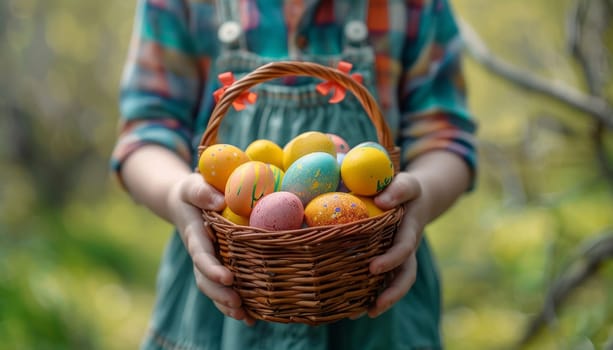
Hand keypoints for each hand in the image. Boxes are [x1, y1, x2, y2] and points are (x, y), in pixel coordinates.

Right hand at [167, 173, 255, 325]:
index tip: (227, 278)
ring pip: (213, 288)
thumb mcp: (193, 185)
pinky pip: (223, 288)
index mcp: (194, 235)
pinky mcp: (218, 265)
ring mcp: (208, 262)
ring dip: (226, 304)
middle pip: (205, 279)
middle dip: (220, 294)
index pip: (201, 255)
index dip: (212, 268)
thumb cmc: (192, 191)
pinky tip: (252, 318)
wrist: (184, 202)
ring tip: (245, 317)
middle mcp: (200, 253)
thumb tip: (220, 201)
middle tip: (238, 304)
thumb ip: (202, 191)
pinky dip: (235, 304)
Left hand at [367, 172, 427, 317]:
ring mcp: (401, 258)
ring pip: (397, 284)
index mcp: (409, 229)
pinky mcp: (391, 263)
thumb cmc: (402, 189)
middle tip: (374, 306)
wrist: (416, 199)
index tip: (373, 268)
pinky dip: (372, 296)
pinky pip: (385, 282)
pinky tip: (353, 309)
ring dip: (384, 300)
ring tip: (364, 314)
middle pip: (406, 275)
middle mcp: (407, 248)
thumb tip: (382, 200)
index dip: (391, 259)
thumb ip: (397, 189)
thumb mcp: (405, 183)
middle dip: (392, 291)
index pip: (404, 247)